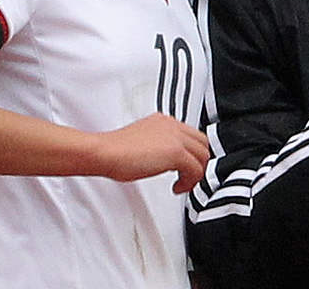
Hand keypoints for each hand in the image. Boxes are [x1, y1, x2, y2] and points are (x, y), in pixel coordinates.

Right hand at [93, 113, 210, 193]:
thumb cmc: (114, 151)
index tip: (185, 168)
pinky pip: (196, 169)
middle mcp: (172, 125)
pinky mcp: (175, 152)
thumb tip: (165, 160)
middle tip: (188, 177)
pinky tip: (177, 188)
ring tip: (183, 184)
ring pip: (203, 155)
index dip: (192, 154)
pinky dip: (190, 182)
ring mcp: (175, 137)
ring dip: (196, 174)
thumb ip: (157, 146)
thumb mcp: (141, 142)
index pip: (191, 135)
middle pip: (202, 143)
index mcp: (163, 121)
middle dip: (199, 163)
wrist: (105, 152)